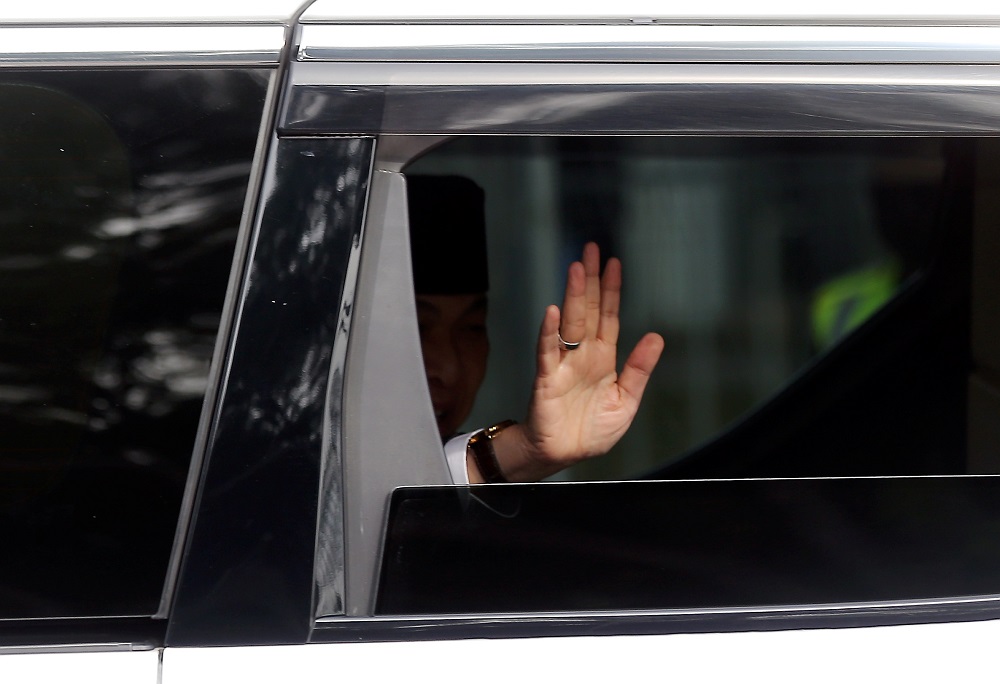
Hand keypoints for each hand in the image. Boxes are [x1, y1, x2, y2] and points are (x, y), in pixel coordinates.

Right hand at [476, 242, 663, 481]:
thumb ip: (640, 369)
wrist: (563, 456)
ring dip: (572, 295)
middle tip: (591, 249)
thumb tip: (657, 336)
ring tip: (576, 268)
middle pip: (587, 309)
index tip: (614, 263)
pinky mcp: (547, 379)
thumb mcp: (626, 401)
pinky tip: (552, 311)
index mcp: (603, 358)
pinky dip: (549, 332)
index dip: (611, 289)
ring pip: (569, 322)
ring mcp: (564, 364)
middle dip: (590, 280)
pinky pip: (547, 352)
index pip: (608, 315)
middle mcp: (583, 354)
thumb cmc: (591, 431)